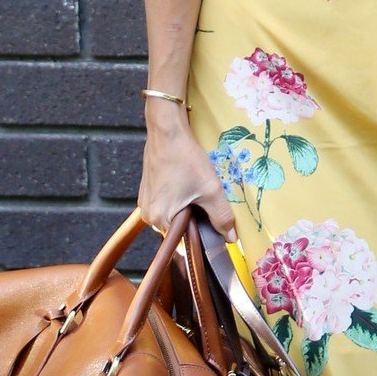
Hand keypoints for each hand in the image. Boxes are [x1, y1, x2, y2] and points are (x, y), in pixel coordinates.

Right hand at [136, 106, 237, 240]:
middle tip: (208, 204)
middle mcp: (147, 215)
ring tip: (199, 193)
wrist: (168, 131)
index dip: (200, 237)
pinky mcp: (147, 191)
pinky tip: (189, 186)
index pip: (182, 244)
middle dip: (195, 221)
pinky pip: (166, 204)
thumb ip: (222, 217)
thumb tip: (231, 239)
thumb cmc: (186, 160)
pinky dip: (179, 200)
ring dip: (188, 209)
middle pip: (177, 230)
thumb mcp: (211, 191)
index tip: (214, 227)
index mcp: (160, 219)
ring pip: (173, 216)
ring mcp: (145, 202)